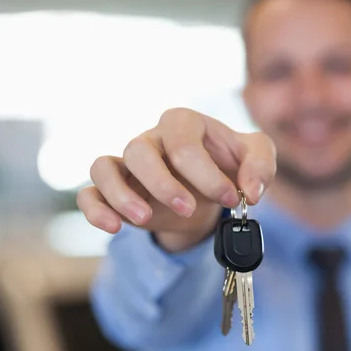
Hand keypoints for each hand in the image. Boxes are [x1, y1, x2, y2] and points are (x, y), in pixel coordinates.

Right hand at [77, 108, 276, 251]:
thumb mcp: (256, 157)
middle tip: (189, 208)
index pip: (184, 143)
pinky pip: (90, 192)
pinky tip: (115, 226)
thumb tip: (251, 192)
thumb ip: (261, 166)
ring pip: (103, 167)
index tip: (233, 198)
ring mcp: (128, 164)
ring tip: (144, 218)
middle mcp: (150, 139)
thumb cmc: (229, 165)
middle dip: (163, 184)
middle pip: (138, 150)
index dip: (207, 175)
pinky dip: (95, 209)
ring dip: (121, 195)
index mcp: (183, 124)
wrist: (208, 190)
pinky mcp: (115, 190)